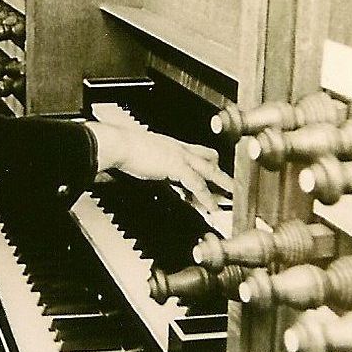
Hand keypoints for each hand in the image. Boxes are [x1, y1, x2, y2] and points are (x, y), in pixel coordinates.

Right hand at [85, 120, 234, 211]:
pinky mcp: (177, 166)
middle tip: (231, 185)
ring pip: (209, 170)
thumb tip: (151, 170)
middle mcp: (179, 148)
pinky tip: (211, 207)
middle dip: (221, 172)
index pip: (195, 153)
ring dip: (221, 185)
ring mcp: (180, 156)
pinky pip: (197, 184)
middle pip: (209, 158)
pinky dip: (206, 197)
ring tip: (231, 197)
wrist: (119, 144)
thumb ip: (152, 163)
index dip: (206, 164)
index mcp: (171, 144)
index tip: (212, 176)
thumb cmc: (123, 147)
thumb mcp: (143, 155)